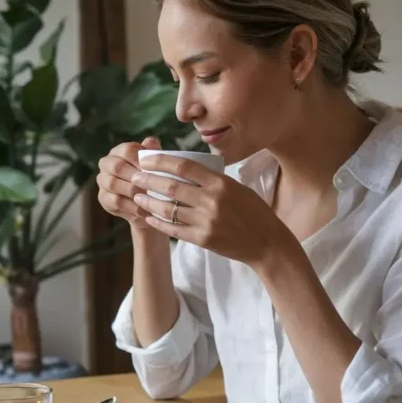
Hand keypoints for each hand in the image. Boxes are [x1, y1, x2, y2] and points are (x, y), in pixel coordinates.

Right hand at [96, 137, 161, 229]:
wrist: (148, 203)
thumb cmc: (152, 178)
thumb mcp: (156, 165)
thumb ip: (153, 152)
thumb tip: (151, 141)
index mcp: (119, 151)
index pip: (126, 150)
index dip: (140, 159)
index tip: (154, 170)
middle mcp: (106, 163)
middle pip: (116, 166)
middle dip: (135, 176)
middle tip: (151, 185)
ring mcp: (102, 180)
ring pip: (112, 183)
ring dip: (133, 191)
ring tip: (148, 197)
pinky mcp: (103, 197)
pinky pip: (115, 201)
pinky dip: (131, 205)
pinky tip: (144, 209)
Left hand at [130, 154, 288, 266]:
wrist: (267, 243)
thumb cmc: (253, 211)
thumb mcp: (236, 187)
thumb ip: (212, 179)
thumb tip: (183, 168)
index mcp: (220, 183)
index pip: (183, 167)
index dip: (160, 162)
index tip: (146, 160)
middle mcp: (211, 201)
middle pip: (171, 187)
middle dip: (148, 180)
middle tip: (135, 177)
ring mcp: (206, 221)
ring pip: (168, 209)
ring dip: (149, 202)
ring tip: (138, 197)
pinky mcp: (203, 239)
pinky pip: (174, 229)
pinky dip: (158, 222)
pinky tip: (149, 217)